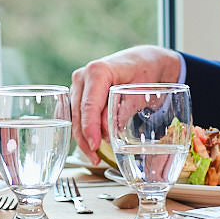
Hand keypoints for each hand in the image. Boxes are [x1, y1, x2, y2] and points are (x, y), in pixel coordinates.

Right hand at [69, 45, 183, 159]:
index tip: (95, 145)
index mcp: (97, 71)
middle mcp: (82, 77)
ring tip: (95, 155)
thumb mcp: (139, 91)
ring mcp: (78, 85)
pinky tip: (91, 144)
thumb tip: (108, 132)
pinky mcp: (80, 94)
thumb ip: (123, 110)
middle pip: (78, 113)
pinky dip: (84, 130)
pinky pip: (77, 115)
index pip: (88, 105)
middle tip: (95, 157)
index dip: (90, 128)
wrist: (144, 61)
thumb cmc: (144, 72)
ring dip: (83, 136)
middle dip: (85, 138)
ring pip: (74, 116)